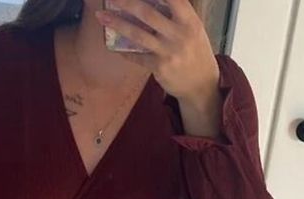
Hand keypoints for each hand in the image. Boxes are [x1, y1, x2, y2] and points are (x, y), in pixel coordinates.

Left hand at [95, 0, 219, 104]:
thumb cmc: (196, 52)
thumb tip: (151, 3)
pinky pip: (137, 56)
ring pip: (138, 34)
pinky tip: (114, 46)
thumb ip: (177, 16)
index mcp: (190, 20)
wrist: (202, 85)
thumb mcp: (193, 30)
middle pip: (148, 13)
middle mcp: (179, 34)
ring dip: (117, 24)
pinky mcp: (159, 67)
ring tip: (102, 17)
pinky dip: (124, 51)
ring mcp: (168, 51)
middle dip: (126, 2)